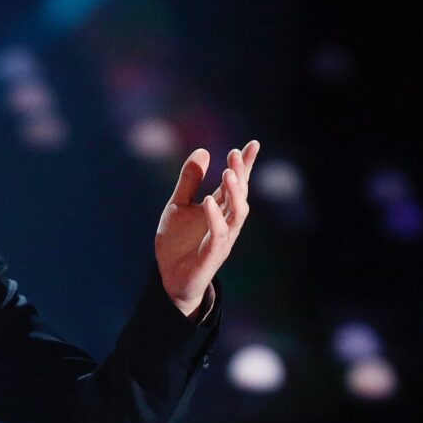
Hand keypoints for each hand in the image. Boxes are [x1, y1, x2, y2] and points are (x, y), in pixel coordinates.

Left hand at [155, 140, 258, 317]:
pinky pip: (219, 233)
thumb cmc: (177, 242)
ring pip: (238, 213)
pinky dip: (215, 216)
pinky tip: (208, 201)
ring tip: (229, 172)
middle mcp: (227, 222)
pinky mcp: (213, 254)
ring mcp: (223, 238)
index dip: (245, 164)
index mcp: (219, 208)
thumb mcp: (177, 205)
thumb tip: (203, 151)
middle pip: (240, 194)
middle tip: (236, 154)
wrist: (170, 278)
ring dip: (235, 193)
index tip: (252, 144)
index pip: (236, 183)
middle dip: (240, 174)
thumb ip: (189, 181)